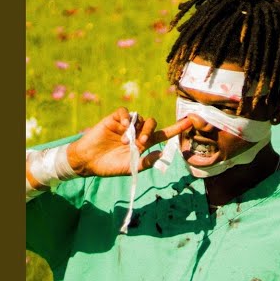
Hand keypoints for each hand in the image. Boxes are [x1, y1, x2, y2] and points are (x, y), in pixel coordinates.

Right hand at [67, 108, 192, 176]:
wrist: (88, 162)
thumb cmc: (110, 166)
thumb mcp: (130, 167)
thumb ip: (146, 162)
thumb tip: (162, 155)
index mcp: (144, 144)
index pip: (164, 134)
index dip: (177, 128)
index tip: (191, 122)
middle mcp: (137, 132)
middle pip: (152, 124)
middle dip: (149, 132)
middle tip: (140, 143)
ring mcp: (126, 125)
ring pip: (140, 118)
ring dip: (137, 128)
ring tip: (126, 141)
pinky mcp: (114, 119)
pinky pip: (125, 112)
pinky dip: (127, 117)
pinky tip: (123, 126)